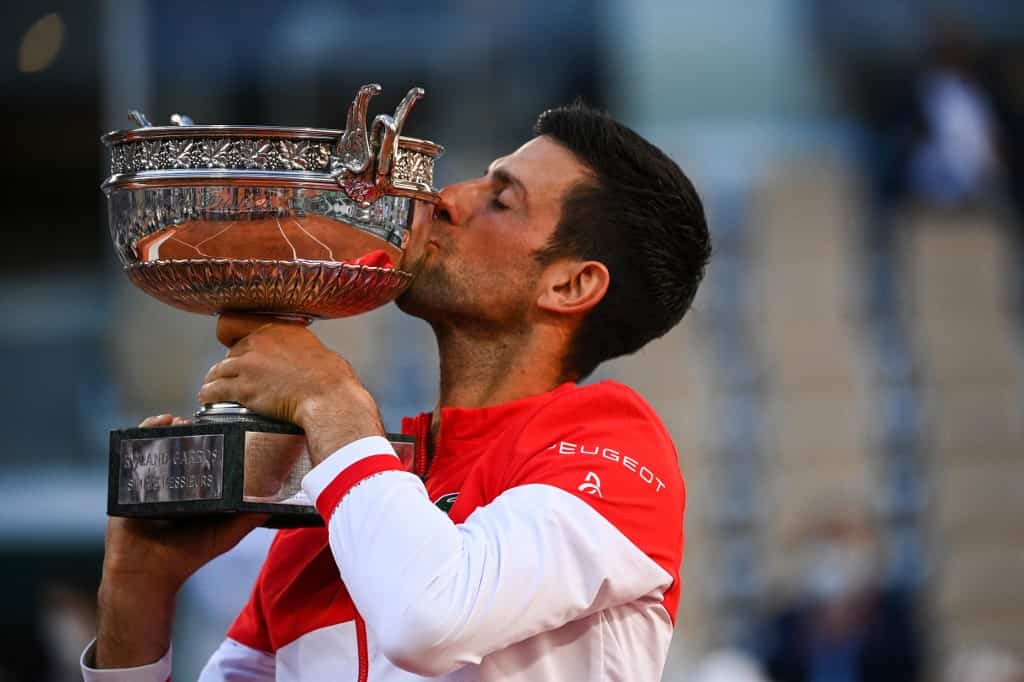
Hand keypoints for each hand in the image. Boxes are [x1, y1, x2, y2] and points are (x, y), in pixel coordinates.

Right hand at [95, 414, 268, 667]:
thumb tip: (276, 500)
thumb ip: (248, 517)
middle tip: (201, 422)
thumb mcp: (225, 534)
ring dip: (170, 428)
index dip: (214, 439)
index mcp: (196, 489)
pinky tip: (159, 423)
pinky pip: (134, 452)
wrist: (148, 576)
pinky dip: (144, 434)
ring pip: (160, 445)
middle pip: (183, 446)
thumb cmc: (187, 556)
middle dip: (192, 430)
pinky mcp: (129, 483)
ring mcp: (151, 480)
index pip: (206, 456)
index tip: (225, 426)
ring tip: (181, 420)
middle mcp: (174, 481)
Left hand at [199, 314, 384, 463]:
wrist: (329, 397)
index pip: (236, 324)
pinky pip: (213, 390)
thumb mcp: (316, 348)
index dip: (232, 337)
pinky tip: (209, 400)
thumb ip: (298, 347)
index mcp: (277, 327)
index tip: (234, 347)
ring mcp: (247, 364)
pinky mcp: (242, 387)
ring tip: (215, 390)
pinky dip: (209, 395)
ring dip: (216, 380)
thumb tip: (300, 356)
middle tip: (235, 378)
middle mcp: (258, 341)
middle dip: (232, 366)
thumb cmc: (332, 378)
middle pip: (230, 352)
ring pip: (217, 371)